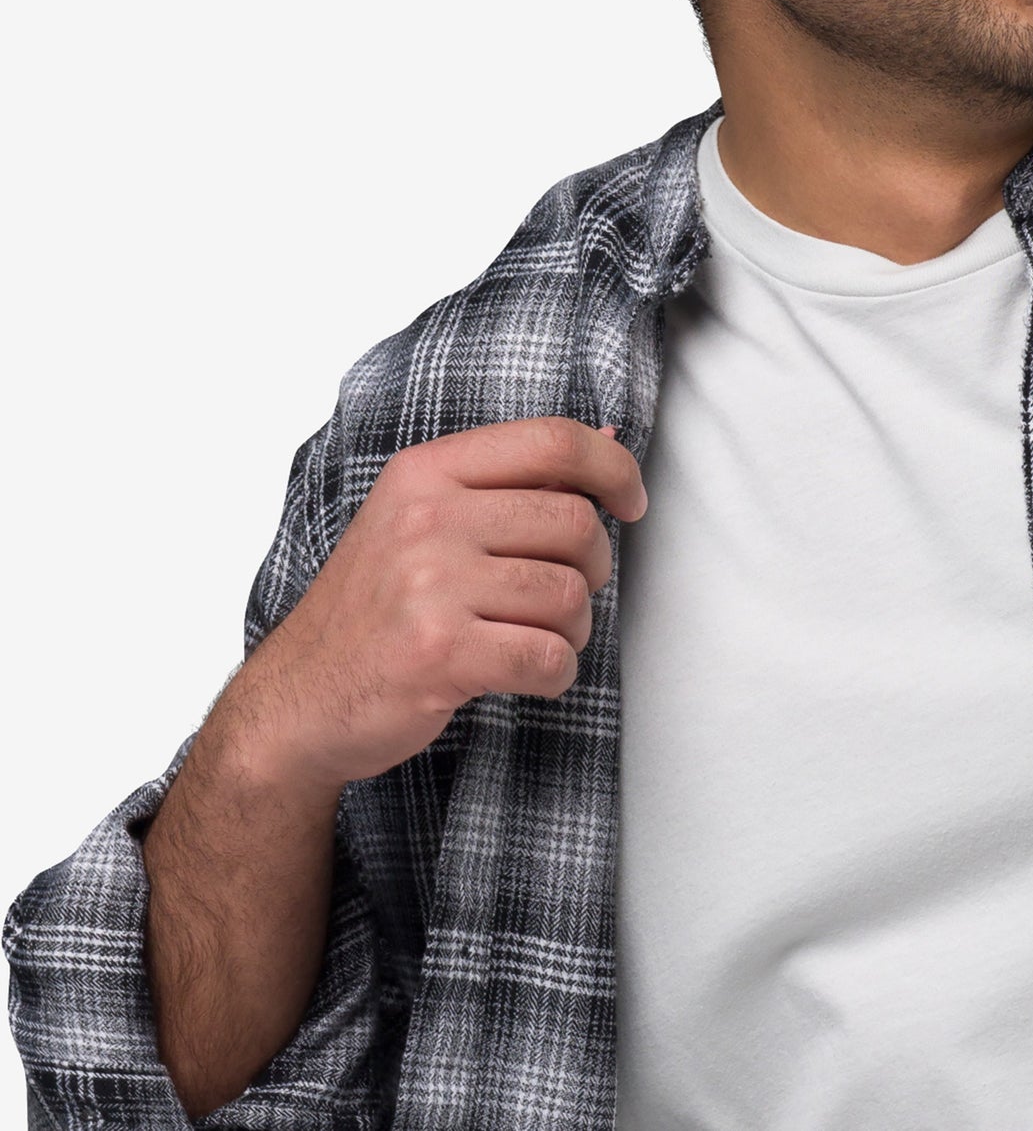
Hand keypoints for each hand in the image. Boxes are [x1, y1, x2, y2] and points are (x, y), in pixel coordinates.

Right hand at [220, 417, 645, 794]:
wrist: (297, 700)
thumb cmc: (377, 608)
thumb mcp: (424, 519)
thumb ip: (512, 480)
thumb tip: (610, 434)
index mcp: (427, 472)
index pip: (553, 440)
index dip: (614, 467)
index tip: (632, 502)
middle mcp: (426, 518)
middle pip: (574, 522)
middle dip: (593, 566)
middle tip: (564, 593)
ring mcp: (429, 585)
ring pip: (569, 594)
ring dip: (573, 628)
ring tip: (538, 636)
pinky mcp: (438, 652)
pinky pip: (549, 656)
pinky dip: (556, 673)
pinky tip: (528, 672)